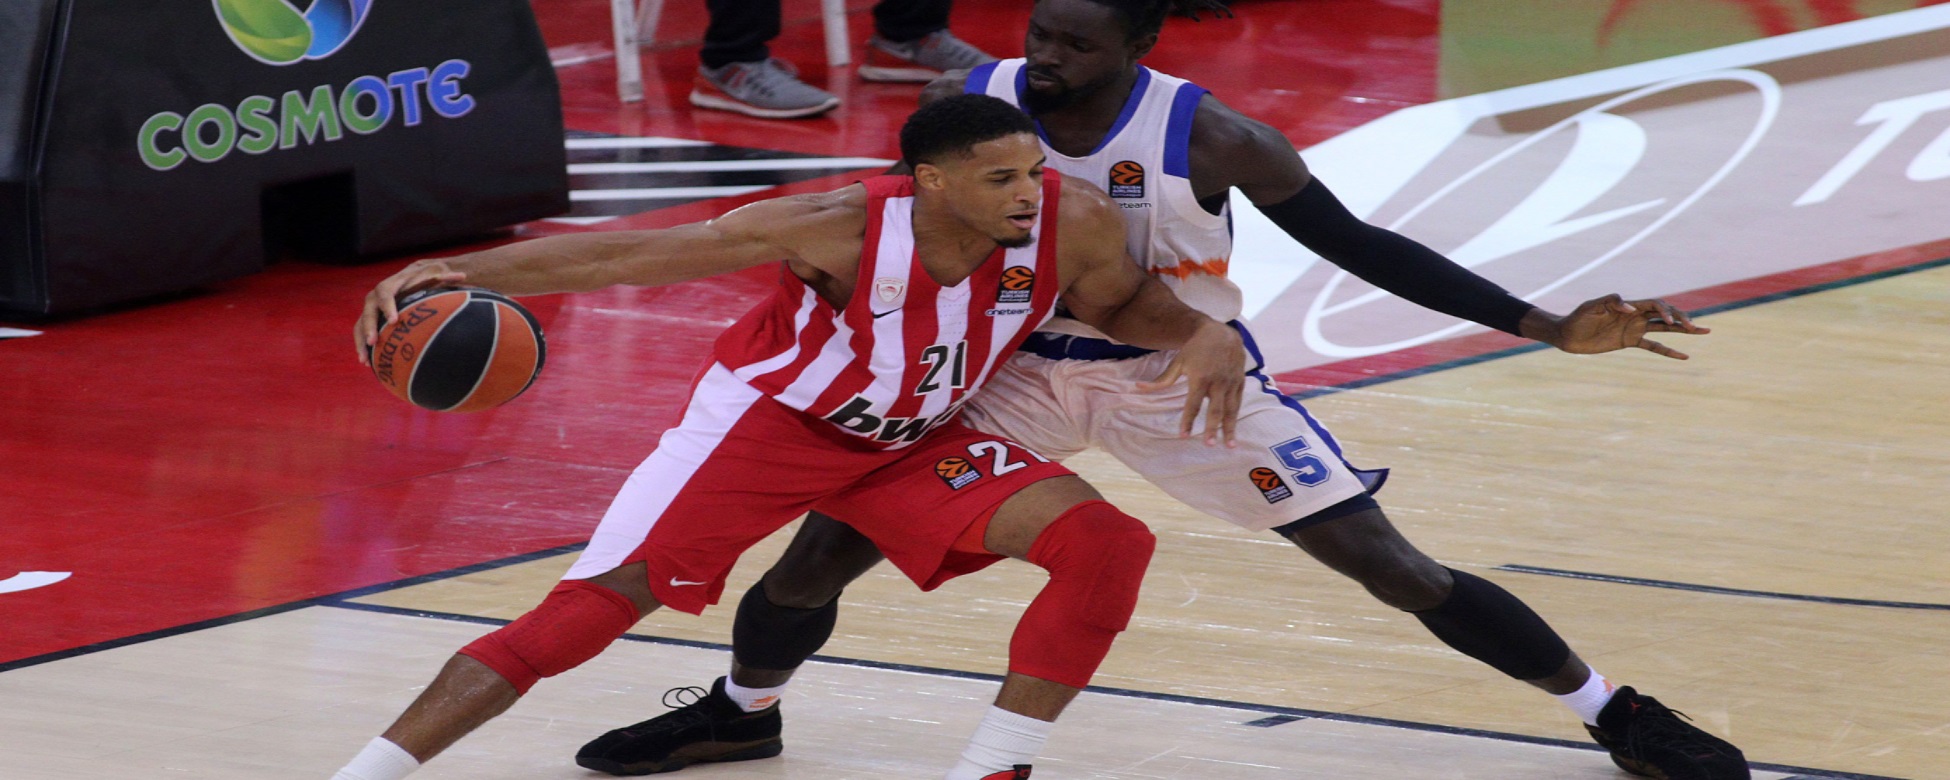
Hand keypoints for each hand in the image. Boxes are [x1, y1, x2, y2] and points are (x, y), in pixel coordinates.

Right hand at [353, 259, 467, 364]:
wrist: (405, 284)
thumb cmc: (420, 283)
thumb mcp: (432, 278)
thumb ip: (445, 278)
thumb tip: (464, 277)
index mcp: (389, 286)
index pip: (385, 294)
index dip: (388, 307)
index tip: (394, 321)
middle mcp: (375, 297)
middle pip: (368, 311)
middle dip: (369, 327)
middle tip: (374, 341)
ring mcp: (370, 310)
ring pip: (360, 324)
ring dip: (361, 341)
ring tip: (365, 359)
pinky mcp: (368, 321)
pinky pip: (360, 334)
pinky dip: (362, 347)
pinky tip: (367, 363)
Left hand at [1137, 320, 1244, 445]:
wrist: (1222, 333)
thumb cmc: (1196, 348)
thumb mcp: (1178, 362)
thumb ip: (1162, 379)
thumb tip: (1139, 387)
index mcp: (1200, 378)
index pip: (1193, 404)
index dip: (1187, 421)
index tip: (1183, 436)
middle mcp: (1218, 382)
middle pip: (1215, 410)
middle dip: (1211, 429)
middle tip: (1208, 445)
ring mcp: (1231, 382)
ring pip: (1230, 410)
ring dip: (1229, 428)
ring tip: (1229, 446)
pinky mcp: (1240, 382)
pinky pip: (1238, 402)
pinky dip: (1236, 417)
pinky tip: (1233, 431)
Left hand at [1530, 294, 1710, 359]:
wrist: (1567, 334)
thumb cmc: (1577, 318)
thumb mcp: (1590, 307)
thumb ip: (1609, 302)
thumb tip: (1629, 308)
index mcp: (1629, 306)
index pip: (1655, 305)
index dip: (1666, 311)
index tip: (1669, 323)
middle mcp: (1636, 316)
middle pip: (1665, 314)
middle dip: (1682, 319)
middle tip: (1696, 327)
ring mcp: (1634, 329)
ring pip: (1665, 329)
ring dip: (1683, 330)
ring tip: (1704, 331)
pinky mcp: (1630, 342)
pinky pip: (1654, 347)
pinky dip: (1668, 351)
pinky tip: (1684, 356)